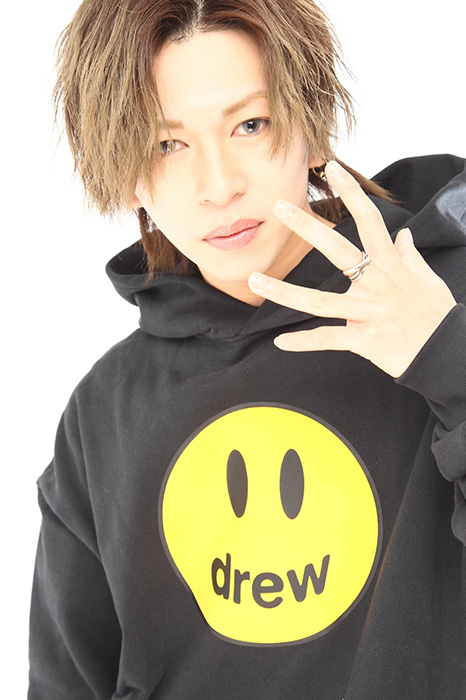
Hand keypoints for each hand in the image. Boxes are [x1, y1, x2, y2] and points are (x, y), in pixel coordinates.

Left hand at [248, 160, 455, 377]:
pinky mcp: (365, 339)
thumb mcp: (426, 278)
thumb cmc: (436, 314)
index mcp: (390, 265)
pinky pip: (328, 339)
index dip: (351, 192)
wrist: (447, 353)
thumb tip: (404, 234)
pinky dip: (302, 342)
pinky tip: (279, 342)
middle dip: (307, 226)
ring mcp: (369, 312)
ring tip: (254, 281)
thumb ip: (409, 255)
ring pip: (320, 301)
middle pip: (337, 249)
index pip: (369, 220)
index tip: (332, 169)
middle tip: (278, 207)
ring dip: (283, 292)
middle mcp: (377, 283)